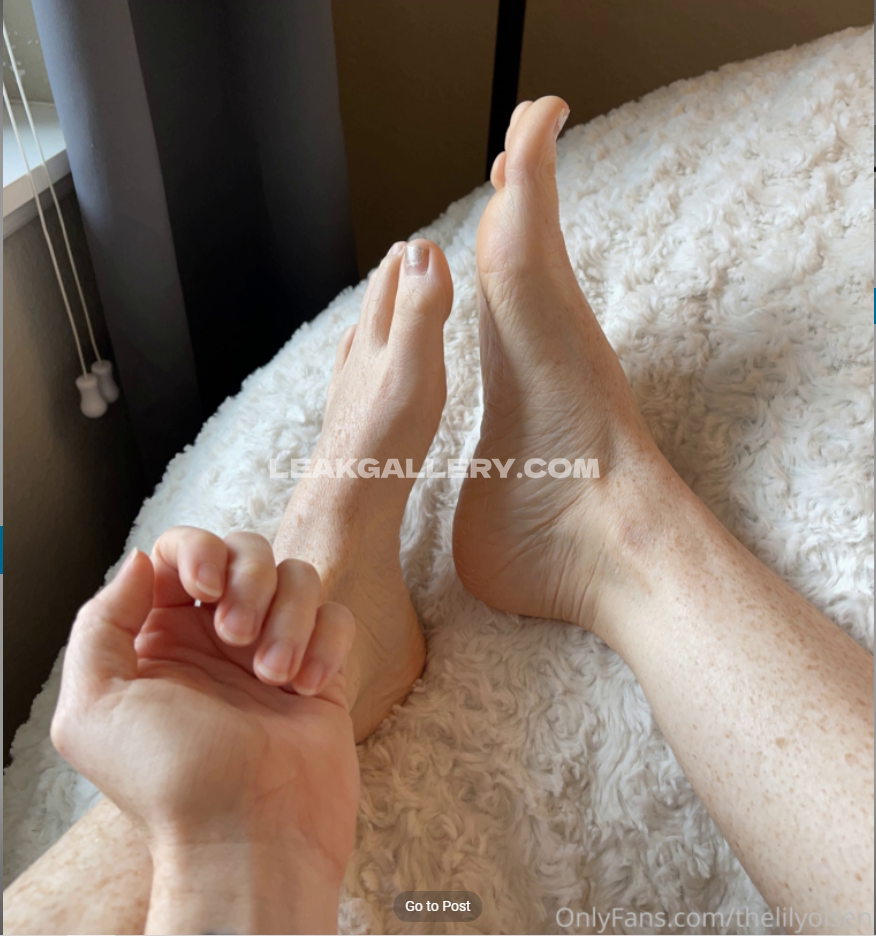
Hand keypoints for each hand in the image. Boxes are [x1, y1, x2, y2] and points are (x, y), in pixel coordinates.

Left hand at [51, 527, 359, 886]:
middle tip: (238, 639)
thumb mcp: (95, 709)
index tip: (205, 590)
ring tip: (274, 677)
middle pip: (247, 549)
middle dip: (249, 581)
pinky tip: (307, 686)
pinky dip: (326, 642)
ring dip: (290, 617)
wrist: (251, 836)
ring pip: (298, 575)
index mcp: (162, 636)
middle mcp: (218, 636)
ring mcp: (274, 648)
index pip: (182, 550)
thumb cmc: (171, 781)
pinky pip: (336, 616)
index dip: (198, 552)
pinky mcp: (321, 667)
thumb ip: (100, 623)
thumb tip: (141, 563)